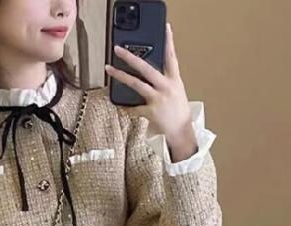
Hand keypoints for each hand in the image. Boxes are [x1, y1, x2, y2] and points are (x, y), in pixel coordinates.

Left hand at [105, 22, 194, 145]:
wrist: (181, 130)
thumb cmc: (177, 110)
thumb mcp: (176, 91)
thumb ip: (165, 80)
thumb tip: (150, 73)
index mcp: (174, 80)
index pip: (172, 57)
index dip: (169, 42)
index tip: (165, 29)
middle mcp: (166, 87)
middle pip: (146, 68)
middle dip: (131, 58)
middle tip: (118, 50)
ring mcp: (158, 99)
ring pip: (136, 84)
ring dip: (121, 76)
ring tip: (109, 69)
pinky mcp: (151, 112)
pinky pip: (133, 108)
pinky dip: (126, 108)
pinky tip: (120, 106)